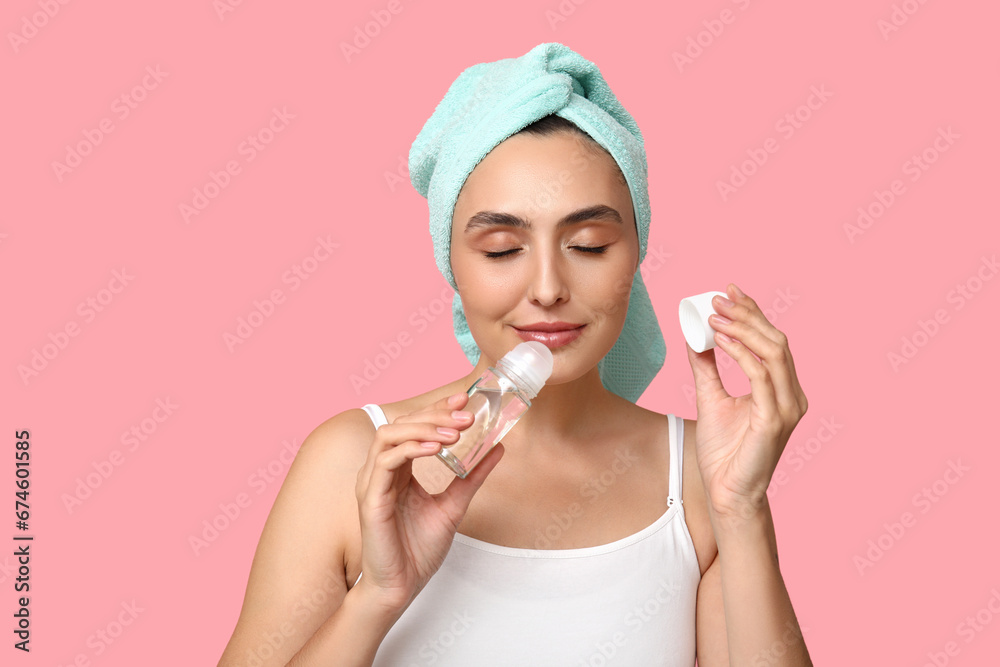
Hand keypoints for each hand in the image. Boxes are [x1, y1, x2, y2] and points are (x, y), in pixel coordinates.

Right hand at [354, 391, 502, 615]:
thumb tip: (497, 448)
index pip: (414, 427)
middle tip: (466, 414)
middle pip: (402, 424)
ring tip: (454, 432)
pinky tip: (435, 449)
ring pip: (389, 435)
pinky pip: (385, 462)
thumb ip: (471, 476)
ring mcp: (372, 483)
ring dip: (423, 428)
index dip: (437, 409)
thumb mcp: (453, 506)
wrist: (400, 588)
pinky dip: (410, 449)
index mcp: (398, 470)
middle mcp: (382, 471)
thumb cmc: (417, 551)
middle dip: (434, 414)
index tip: (465, 400)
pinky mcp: (370, 499)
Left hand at [685, 284, 807, 520]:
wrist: (727, 492)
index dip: (752, 313)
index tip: (726, 292)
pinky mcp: (774, 420)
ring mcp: (787, 408)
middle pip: (776, 341)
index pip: (771, 341)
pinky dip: (741, 355)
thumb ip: (707, 368)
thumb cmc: (724, 452)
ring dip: (743, 329)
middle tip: (718, 298)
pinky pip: (760, 377)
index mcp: (782, 389)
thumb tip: (695, 338)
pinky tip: (721, 342)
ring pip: (773, 353)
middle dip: (747, 315)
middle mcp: (792, 395)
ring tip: (716, 316)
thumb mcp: (710, 399)